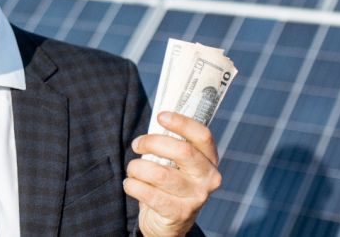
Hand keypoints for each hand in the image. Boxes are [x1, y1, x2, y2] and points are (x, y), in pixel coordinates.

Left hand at [124, 112, 221, 236]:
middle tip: (137, 144)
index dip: (181, 123)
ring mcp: (196, 197)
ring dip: (137, 167)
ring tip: (133, 169)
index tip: (161, 116)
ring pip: (159, 173)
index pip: (202, 135)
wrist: (169, 222)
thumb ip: (170, 143)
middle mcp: (208, 178)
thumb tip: (157, 120)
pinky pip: (148, 193)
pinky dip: (132, 185)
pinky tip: (130, 184)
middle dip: (151, 142)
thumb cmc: (169, 181)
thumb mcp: (175, 161)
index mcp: (209, 159)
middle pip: (181, 151)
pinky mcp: (179, 213)